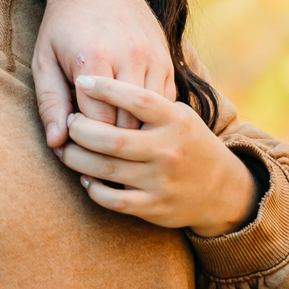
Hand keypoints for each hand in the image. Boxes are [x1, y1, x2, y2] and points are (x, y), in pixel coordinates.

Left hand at [33, 0, 174, 146]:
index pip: (96, 120)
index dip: (85, 141)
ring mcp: (153, 58)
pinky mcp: (167, 59)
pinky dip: (150, 119)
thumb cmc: (63, 25)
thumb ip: (50, 102)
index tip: (75, 148)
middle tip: (96, 156)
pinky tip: (134, 124)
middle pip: (127, 123)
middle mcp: (128, 57)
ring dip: (134, 135)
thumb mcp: (44, 60)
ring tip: (115, 146)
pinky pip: (165, 103)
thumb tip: (57, 143)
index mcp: (93, 59)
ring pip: (150, 117)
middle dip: (110, 145)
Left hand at [58, 74, 259, 233]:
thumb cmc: (187, 141)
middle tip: (69, 122)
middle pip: (112, 139)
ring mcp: (162, 180)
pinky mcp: (155, 207)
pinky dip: (92, 188)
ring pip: (105, 169)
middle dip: (80, 129)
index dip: (106, 89)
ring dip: (76, 159)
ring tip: (64, 149)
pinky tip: (85, 177)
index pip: (138, 99)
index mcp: (176, 119)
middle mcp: (169, 149)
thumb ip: (147, 103)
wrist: (223, 189)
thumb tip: (102, 89)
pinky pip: (112, 199)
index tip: (81, 81)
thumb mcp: (178, 115)